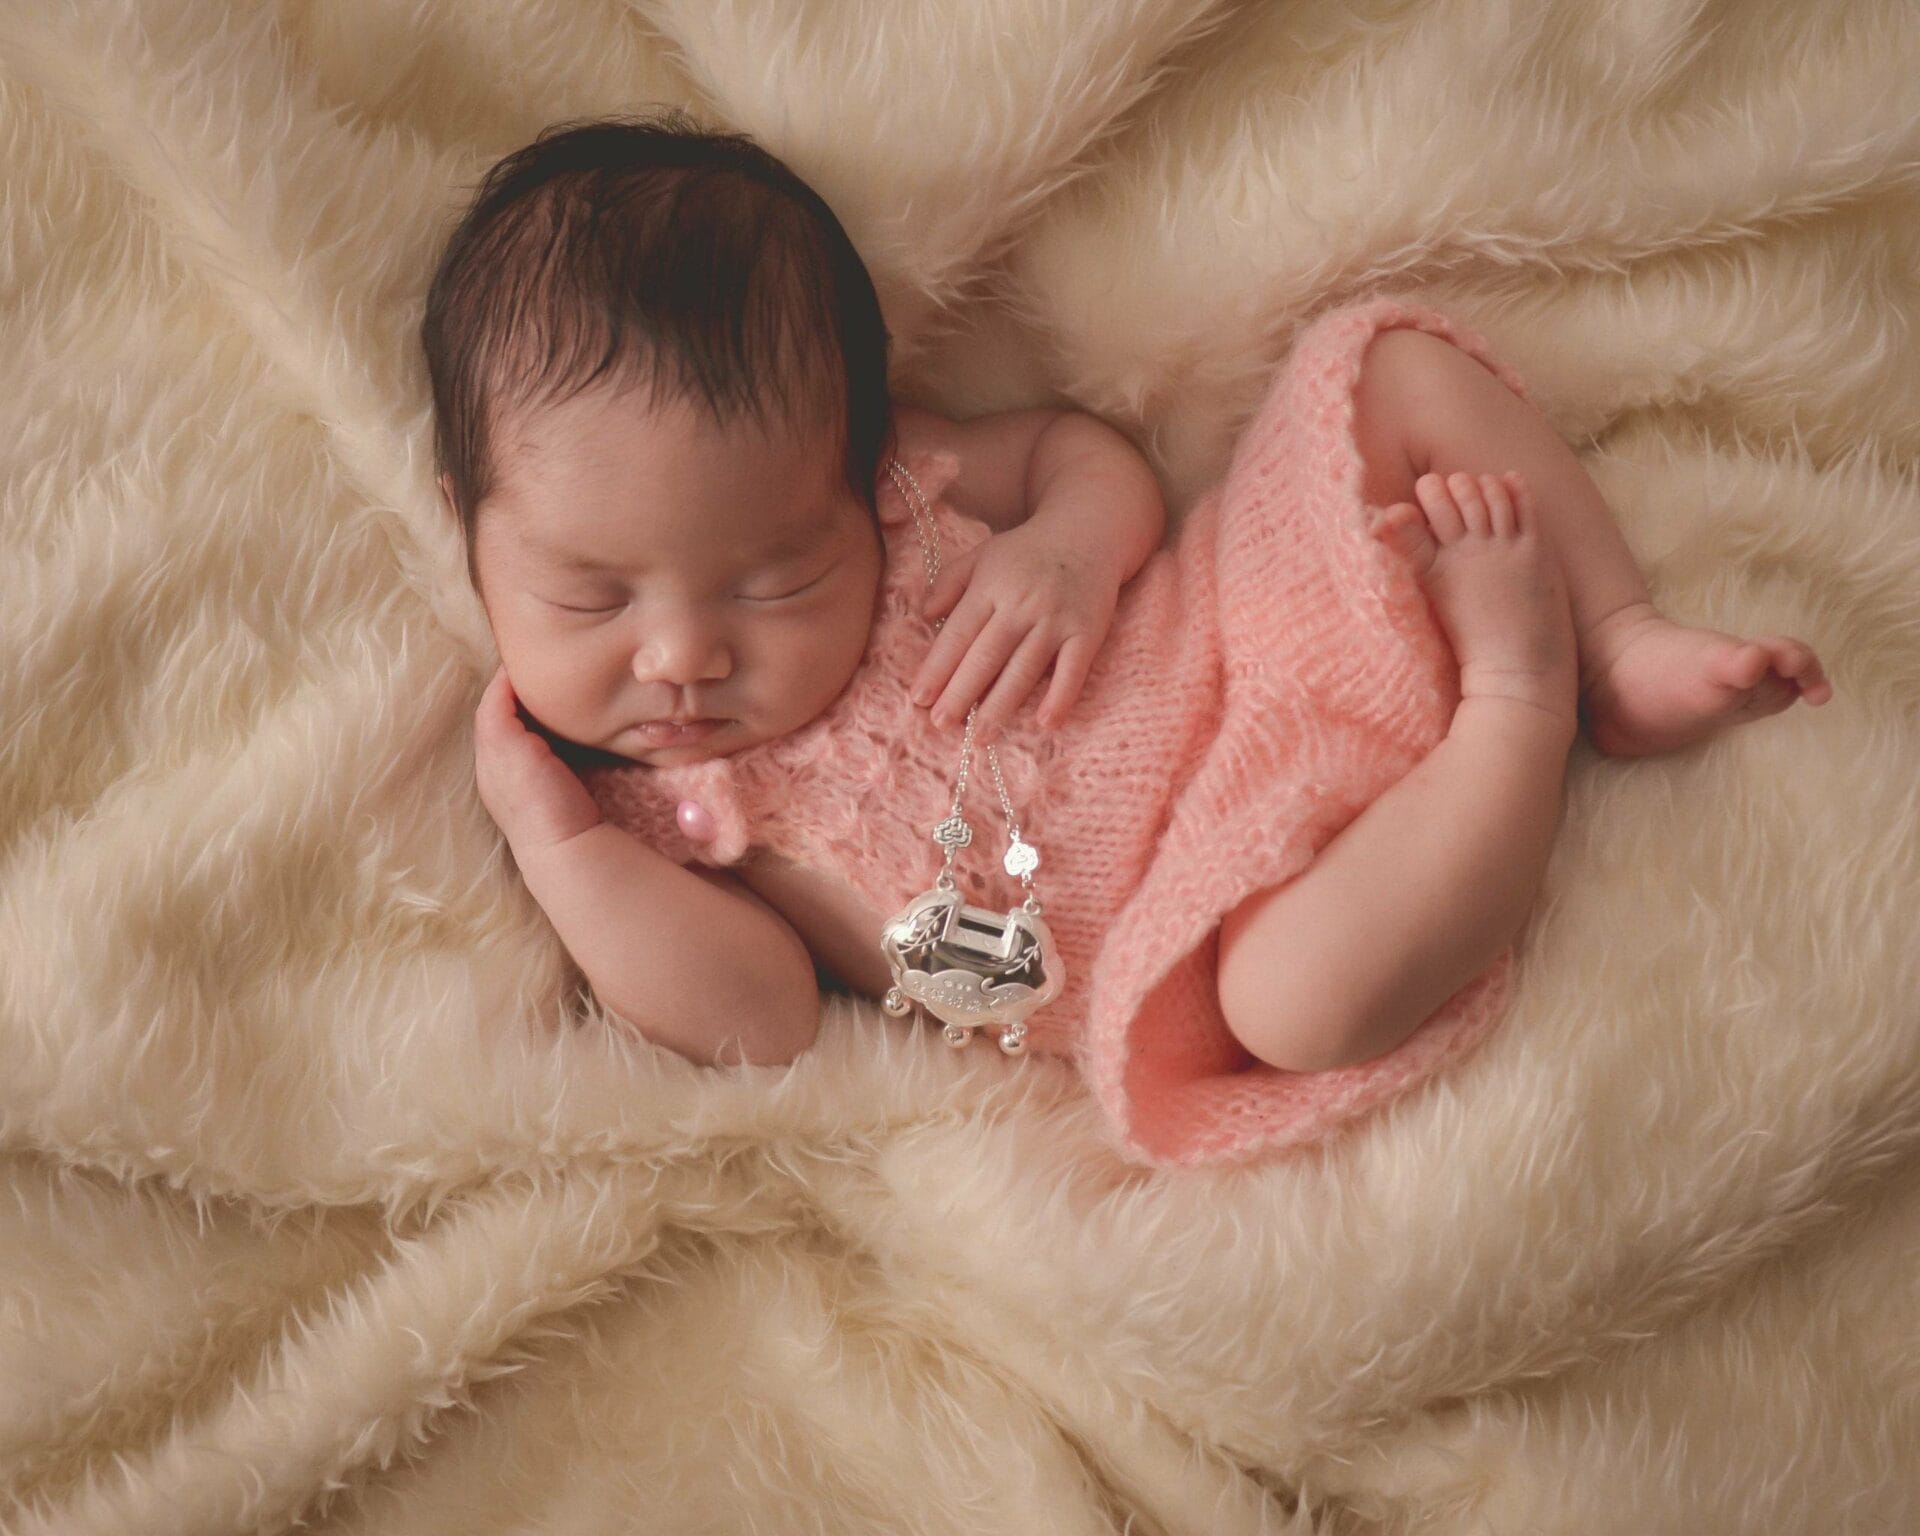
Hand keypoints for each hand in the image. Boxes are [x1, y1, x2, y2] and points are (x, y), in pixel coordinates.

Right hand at [472, 665, 604, 853]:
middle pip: (490, 718)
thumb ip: (558, 766)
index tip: (531, 692)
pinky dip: (506, 683)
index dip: (512, 712)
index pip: (501, 736)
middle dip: (504, 692)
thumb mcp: (558, 788)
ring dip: (504, 683)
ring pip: (490, 707)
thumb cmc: (571, 824)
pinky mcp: (502, 744)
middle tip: (523, 665)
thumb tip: (583, 746)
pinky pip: (497, 702)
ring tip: (523, 660)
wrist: (566, 846)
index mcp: (501, 780)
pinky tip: (521, 668)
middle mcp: (489, 768)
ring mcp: (490, 756)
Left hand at [908, 523, 1118, 741]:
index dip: (937, 668)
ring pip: (1024, 669)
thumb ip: (950, 583)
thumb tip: (924, 615)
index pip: (958, 634)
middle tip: (940, 724)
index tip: (919, 698)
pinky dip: (1060, 698)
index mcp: (991, 586)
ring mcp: (1056, 620)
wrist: (1089, 532)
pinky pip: (1073, 671)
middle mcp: (1022, 604)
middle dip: (961, 693)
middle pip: (986, 657)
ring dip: (1001, 706)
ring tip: (980, 737)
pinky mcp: (1087, 632)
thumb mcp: (982, 555)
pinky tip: (1044, 724)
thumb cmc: (1027, 551)